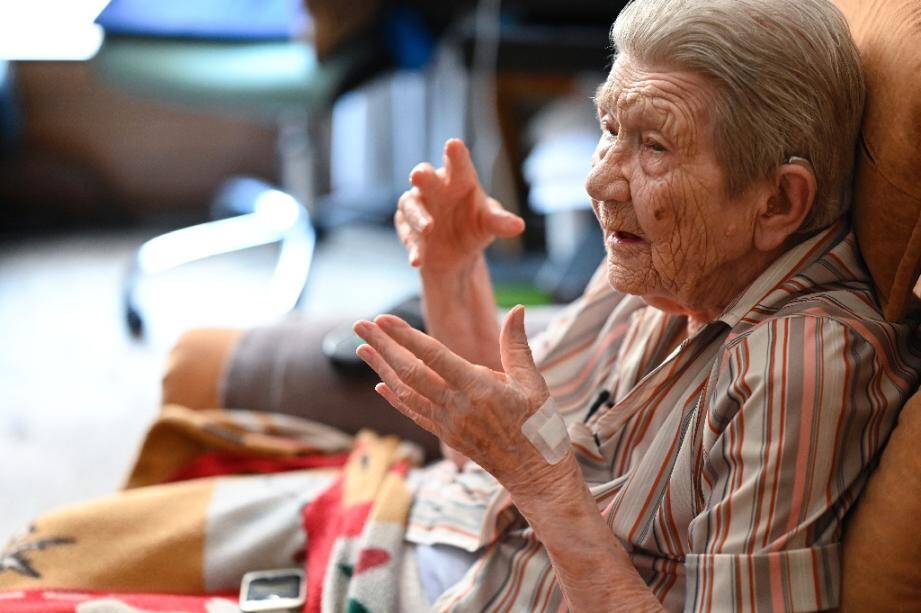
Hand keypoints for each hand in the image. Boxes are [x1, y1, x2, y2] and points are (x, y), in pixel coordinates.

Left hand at [353, 305, 551, 484]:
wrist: (535, 476)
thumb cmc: (540, 426)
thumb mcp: (534, 383)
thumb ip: (517, 346)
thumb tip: (520, 309)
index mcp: (479, 389)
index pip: (434, 356)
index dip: (406, 336)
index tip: (383, 319)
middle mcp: (457, 406)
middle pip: (410, 372)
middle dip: (383, 346)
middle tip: (360, 325)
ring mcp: (448, 423)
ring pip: (406, 392)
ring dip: (381, 369)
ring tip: (361, 349)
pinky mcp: (446, 435)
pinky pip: (414, 413)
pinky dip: (395, 398)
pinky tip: (380, 384)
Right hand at [396, 138, 524, 271]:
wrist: (458, 255)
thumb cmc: (474, 226)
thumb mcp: (489, 224)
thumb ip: (500, 222)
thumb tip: (518, 226)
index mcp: (458, 179)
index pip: (457, 163)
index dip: (455, 154)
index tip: (453, 145)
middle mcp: (435, 188)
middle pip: (424, 176)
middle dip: (422, 176)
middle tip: (418, 175)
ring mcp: (418, 206)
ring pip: (411, 204)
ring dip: (418, 216)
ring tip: (428, 228)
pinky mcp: (407, 228)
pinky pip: (407, 235)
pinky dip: (414, 247)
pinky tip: (418, 259)